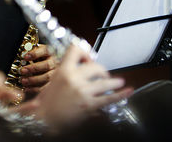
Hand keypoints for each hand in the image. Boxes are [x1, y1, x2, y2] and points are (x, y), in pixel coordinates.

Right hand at [15, 45, 132, 131]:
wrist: (43, 120)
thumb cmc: (45, 104)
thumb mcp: (52, 82)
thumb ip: (65, 73)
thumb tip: (78, 68)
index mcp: (63, 70)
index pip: (76, 50)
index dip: (85, 52)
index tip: (88, 58)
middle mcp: (73, 78)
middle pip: (95, 66)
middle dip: (102, 70)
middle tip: (103, 75)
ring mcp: (82, 91)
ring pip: (105, 82)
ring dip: (114, 82)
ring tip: (118, 82)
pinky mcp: (89, 105)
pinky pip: (109, 98)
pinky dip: (121, 94)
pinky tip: (128, 91)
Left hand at [19, 44, 57, 97]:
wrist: (49, 63)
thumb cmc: (40, 56)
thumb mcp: (37, 51)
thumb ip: (31, 52)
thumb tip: (23, 56)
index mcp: (51, 52)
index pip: (45, 51)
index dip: (35, 54)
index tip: (25, 57)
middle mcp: (55, 62)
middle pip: (46, 65)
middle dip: (33, 68)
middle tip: (22, 70)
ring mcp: (55, 73)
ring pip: (47, 77)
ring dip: (33, 79)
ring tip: (23, 80)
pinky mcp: (53, 83)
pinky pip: (45, 87)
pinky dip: (35, 88)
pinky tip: (26, 88)